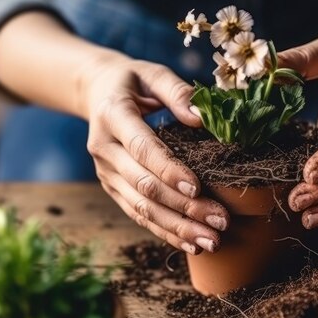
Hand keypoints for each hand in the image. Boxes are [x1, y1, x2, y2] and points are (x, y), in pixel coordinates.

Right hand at [83, 56, 228, 252]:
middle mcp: (104, 149)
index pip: (142, 148)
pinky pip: (138, 214)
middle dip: (184, 206)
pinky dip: (164, 231)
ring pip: (142, 207)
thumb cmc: (133, 81)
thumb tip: (202, 117)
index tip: (198, 187)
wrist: (97, 93)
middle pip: (145, 185)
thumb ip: (177, 92)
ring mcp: (106, 172)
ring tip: (211, 241)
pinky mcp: (112, 187)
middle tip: (220, 221)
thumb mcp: (153, 73)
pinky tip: (190, 243)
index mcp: (112, 116)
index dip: (169, 170)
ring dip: (177, 227)